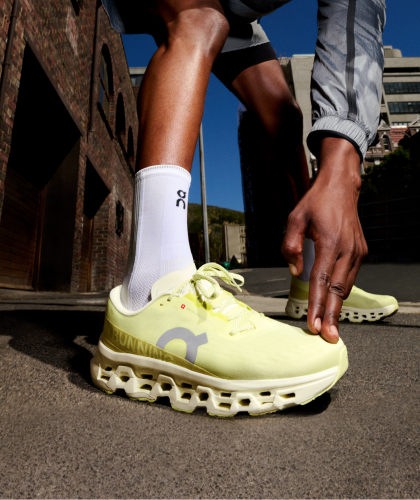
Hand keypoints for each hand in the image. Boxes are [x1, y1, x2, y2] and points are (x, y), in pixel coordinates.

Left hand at [281, 138, 367, 342]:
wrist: (341, 187)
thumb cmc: (316, 202)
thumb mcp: (294, 218)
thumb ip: (290, 245)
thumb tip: (295, 271)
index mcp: (331, 242)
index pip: (321, 281)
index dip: (317, 305)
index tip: (314, 325)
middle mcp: (348, 250)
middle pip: (337, 290)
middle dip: (332, 316)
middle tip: (327, 337)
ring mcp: (357, 252)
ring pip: (346, 286)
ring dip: (336, 306)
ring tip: (329, 326)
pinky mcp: (360, 252)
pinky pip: (350, 276)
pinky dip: (340, 291)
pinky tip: (333, 302)